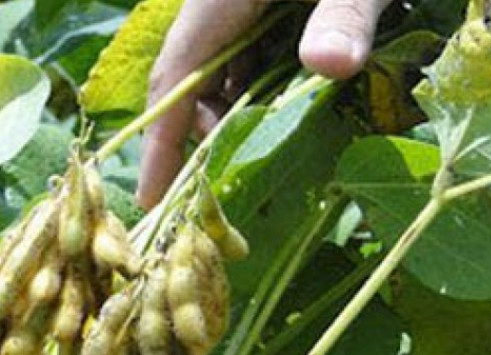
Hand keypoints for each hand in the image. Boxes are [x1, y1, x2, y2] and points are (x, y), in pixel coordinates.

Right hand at [137, 0, 392, 209]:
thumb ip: (344, 12)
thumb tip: (329, 65)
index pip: (175, 79)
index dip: (160, 143)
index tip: (146, 199)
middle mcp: (219, 2)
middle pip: (195, 82)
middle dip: (208, 134)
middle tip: (232, 182)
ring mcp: (242, 3)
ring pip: (222, 73)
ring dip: (237, 116)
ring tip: (261, 154)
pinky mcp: (268, 4)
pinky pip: (249, 56)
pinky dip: (260, 91)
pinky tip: (288, 111)